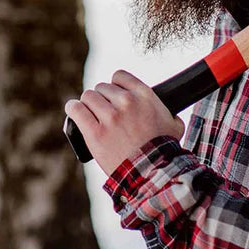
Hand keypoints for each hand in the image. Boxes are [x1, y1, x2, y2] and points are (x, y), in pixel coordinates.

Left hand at [64, 70, 184, 175]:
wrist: (152, 172)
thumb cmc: (164, 150)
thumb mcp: (174, 125)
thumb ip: (170, 113)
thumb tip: (170, 113)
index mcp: (144, 95)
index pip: (119, 76)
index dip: (115, 85)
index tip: (113, 95)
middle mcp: (126, 102)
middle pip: (102, 88)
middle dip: (102, 98)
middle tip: (104, 111)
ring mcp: (110, 117)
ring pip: (88, 96)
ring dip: (88, 104)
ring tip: (88, 112)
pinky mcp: (95, 133)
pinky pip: (76, 110)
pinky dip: (74, 109)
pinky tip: (74, 110)